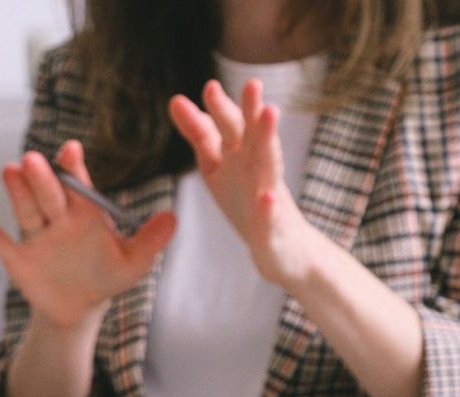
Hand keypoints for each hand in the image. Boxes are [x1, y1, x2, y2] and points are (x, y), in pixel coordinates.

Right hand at [0, 140, 176, 330]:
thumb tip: (174, 219)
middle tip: (35, 160)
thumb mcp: (133, 262)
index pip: (78, 185)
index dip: (73, 168)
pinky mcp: (17, 257)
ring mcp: (36, 236)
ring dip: (17, 192)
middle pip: (49, 194)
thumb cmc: (107, 277)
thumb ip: (150, 240)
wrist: (81, 307)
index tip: (70, 150)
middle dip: (43, 179)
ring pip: (25, 210)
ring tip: (10, 171)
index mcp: (85, 213)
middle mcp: (57, 218)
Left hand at [168, 79, 322, 288]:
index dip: (217, 110)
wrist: (283, 248)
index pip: (226, 128)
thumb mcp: (218, 165)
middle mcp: (256, 168)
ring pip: (270, 164)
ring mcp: (268, 195)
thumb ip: (201, 134)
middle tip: (252, 84)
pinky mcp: (273, 227)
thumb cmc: (248, 201)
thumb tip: (176, 100)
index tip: (207, 88)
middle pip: (252, 136)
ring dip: (270, 140)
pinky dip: (268, 209)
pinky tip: (266, 200)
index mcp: (239, 155)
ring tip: (271, 114)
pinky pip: (270, 217)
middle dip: (251, 111)